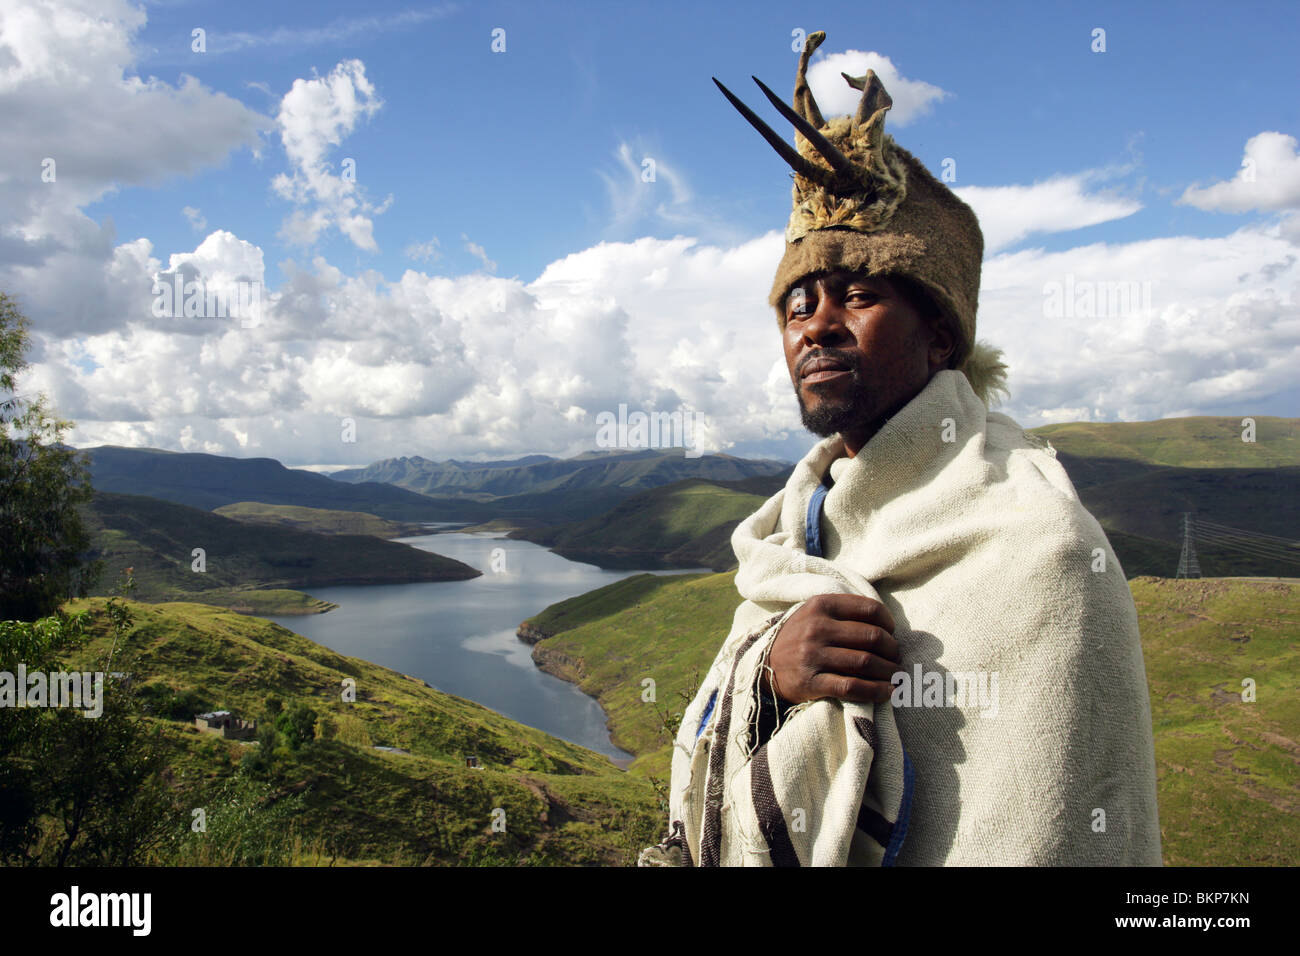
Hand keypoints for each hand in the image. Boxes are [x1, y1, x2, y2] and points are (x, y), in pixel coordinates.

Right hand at [767, 593, 900, 705]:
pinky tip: (888, 692)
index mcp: (821, 605)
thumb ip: (844, 611)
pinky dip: (876, 691)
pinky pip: (852, 687)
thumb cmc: (799, 637)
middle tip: (896, 657)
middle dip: (893, 649)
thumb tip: (887, 624)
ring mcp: (812, 656)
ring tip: (896, 675)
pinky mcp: (811, 682)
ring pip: (866, 662)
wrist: (764, 666)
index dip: (889, 623)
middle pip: (872, 637)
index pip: (869, 608)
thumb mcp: (814, 613)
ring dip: (889, 671)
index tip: (892, 633)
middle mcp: (816, 628)